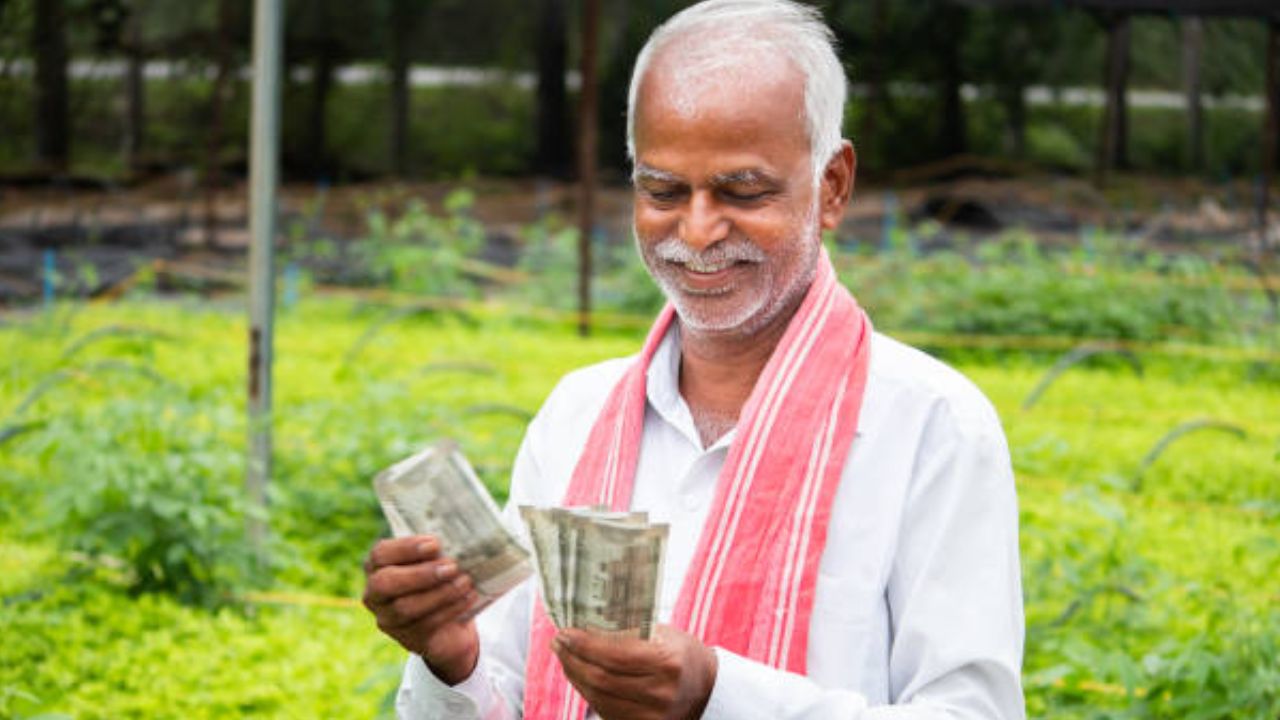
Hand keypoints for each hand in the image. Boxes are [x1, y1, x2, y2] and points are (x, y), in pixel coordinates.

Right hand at [362, 535, 479, 684]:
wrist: (451, 623)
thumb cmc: (440, 580)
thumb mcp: (436, 562)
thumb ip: (438, 553)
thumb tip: (457, 542)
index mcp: (378, 567)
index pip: (380, 554)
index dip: (406, 548)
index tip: (435, 544)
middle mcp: (375, 594)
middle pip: (385, 583)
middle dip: (420, 574)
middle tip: (451, 567)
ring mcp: (388, 619)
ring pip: (406, 607)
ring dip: (440, 593)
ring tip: (465, 581)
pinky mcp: (407, 638)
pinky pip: (425, 625)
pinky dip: (450, 609)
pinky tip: (468, 598)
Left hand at [552, 624, 717, 719]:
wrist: (707, 690)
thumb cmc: (681, 654)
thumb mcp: (662, 634)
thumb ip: (626, 631)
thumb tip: (585, 622)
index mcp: (668, 663)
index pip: (614, 655)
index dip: (584, 645)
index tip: (565, 631)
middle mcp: (660, 693)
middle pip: (601, 679)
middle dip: (573, 659)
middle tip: (559, 642)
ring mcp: (652, 716)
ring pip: (599, 698)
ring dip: (576, 675)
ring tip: (565, 656)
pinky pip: (605, 711)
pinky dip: (588, 692)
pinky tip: (580, 675)